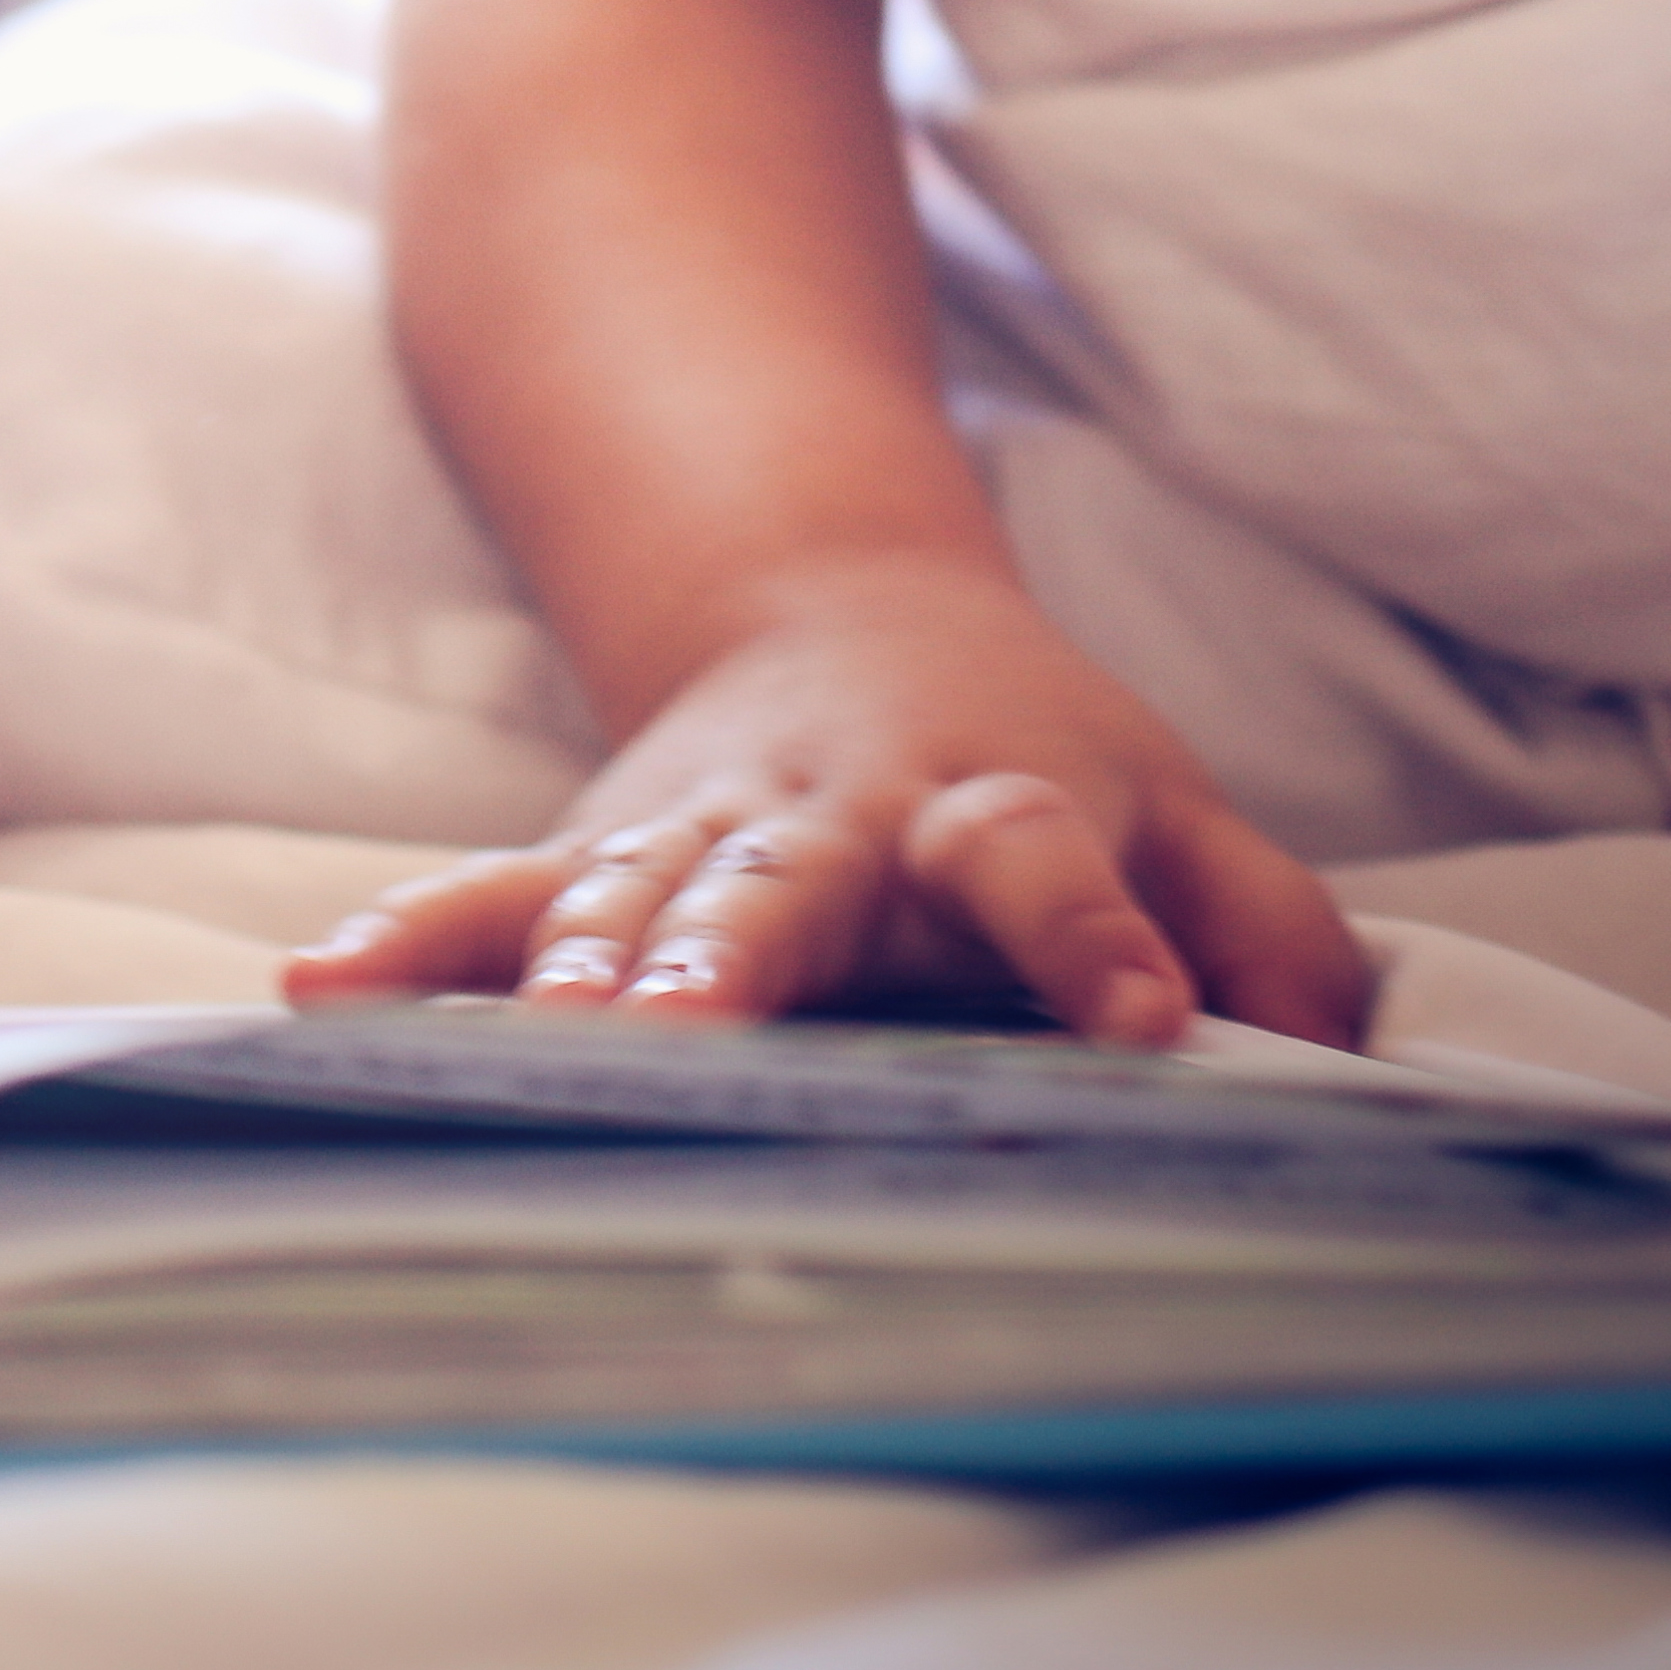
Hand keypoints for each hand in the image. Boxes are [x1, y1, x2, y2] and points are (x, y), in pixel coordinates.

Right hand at [284, 562, 1373, 1050]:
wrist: (824, 598)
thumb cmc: (1037, 756)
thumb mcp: (1189, 812)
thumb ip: (1279, 934)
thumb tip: (1351, 1071)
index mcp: (997, 801)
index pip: (1053, 864)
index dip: (1101, 940)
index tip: (1148, 1022)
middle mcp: (832, 814)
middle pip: (793, 882)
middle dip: (749, 955)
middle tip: (712, 1033)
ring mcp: (696, 831)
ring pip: (633, 899)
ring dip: (589, 971)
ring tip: (555, 1045)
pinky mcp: (599, 851)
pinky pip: (493, 901)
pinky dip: (409, 945)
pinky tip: (319, 995)